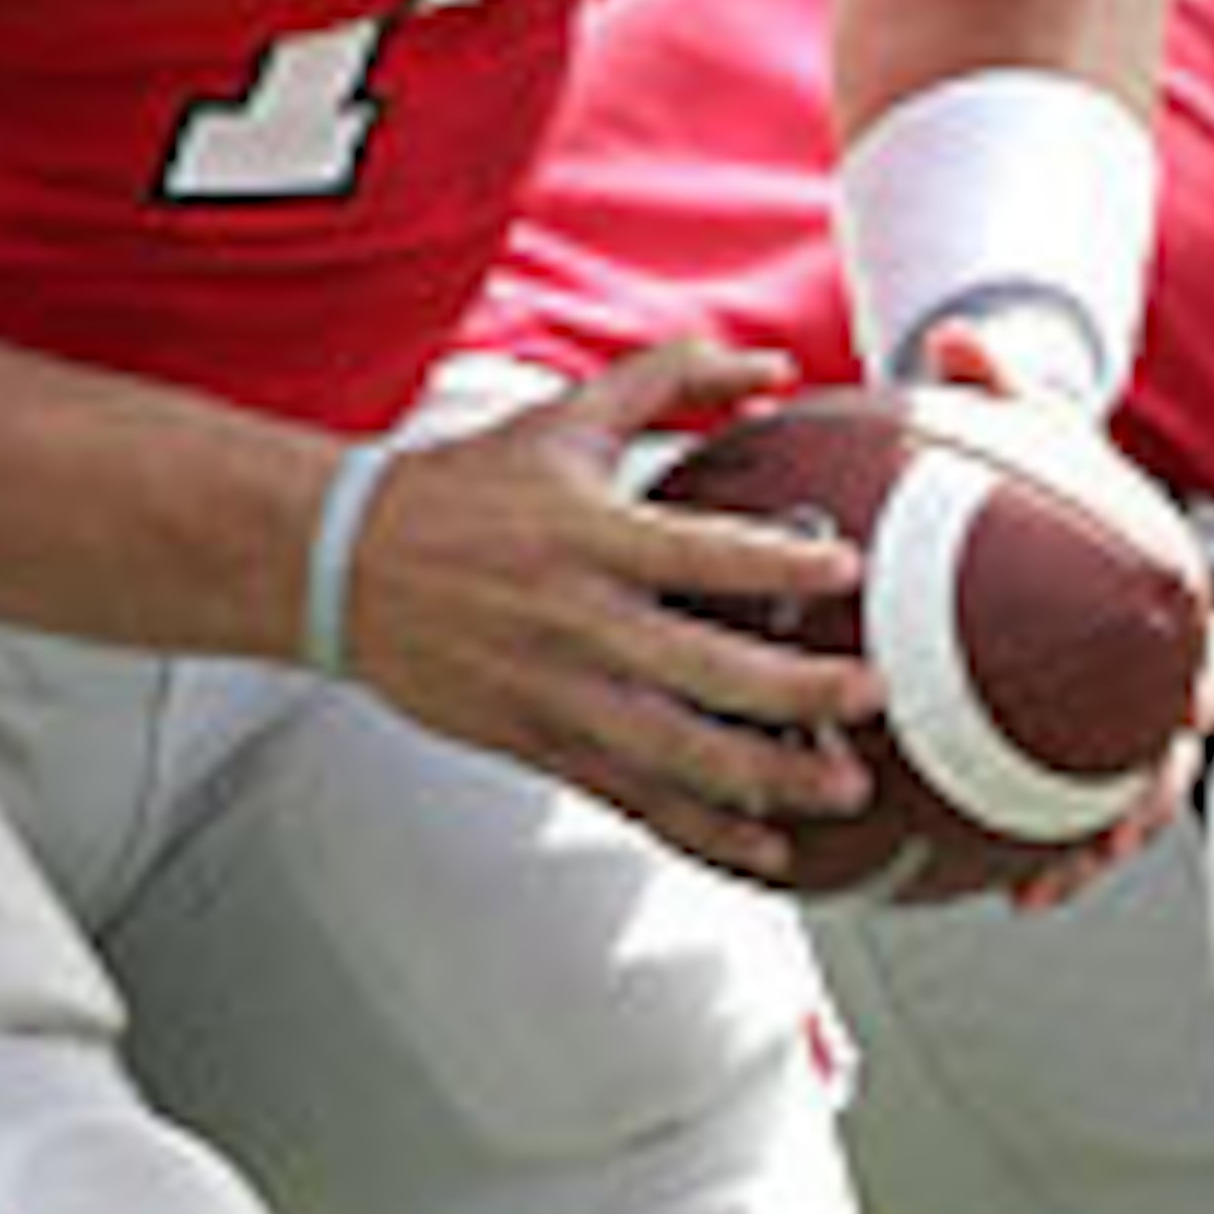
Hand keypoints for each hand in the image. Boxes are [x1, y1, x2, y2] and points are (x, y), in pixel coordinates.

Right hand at [330, 337, 894, 880]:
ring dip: (765, 780)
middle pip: (703, 669)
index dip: (776, 564)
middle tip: (870, 694)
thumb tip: (775, 364)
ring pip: (675, 754)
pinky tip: (765, 849)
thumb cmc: (464, 490)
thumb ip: (673, 376)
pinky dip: (702, 830)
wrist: (343, 566)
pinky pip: (633, 799)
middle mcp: (576, 621)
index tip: (846, 570)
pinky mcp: (537, 745)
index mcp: (589, 536)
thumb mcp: (564, 417)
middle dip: (797, 692)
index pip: (697, 553)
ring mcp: (556, 694)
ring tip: (839, 787)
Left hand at [902, 314, 1213, 909]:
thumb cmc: (1041, 463)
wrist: (1037, 502)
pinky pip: (1053, 810)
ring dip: (1086, 853)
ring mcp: (1114, 719)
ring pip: (1118, 802)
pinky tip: (981, 888)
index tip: (1198, 702)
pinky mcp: (1069, 750)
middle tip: (1110, 842)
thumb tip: (956, 340)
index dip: (1203, 676)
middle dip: (1145, 803)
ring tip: (1035, 895)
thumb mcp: (1028, 421)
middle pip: (1169, 750)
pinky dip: (1027, 850)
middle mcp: (1151, 673)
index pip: (1204, 644)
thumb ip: (998, 384)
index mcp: (1164, 600)